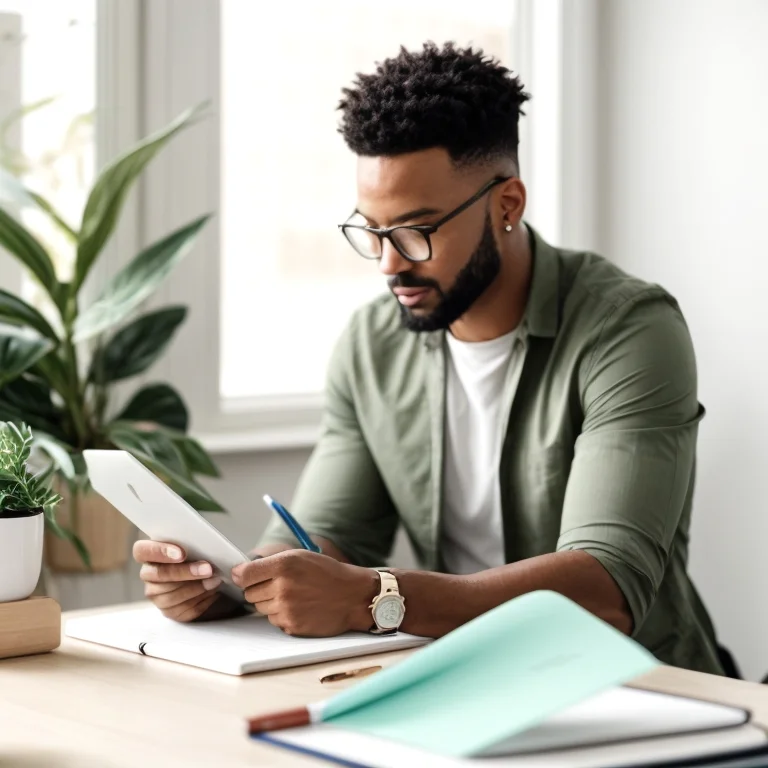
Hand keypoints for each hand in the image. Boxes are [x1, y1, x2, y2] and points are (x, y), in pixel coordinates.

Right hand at [133, 540, 224, 621]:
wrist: (209, 577)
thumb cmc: (198, 556)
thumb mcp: (194, 546)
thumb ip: (193, 545)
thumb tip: (207, 546)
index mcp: (150, 553)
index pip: (142, 551)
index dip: (159, 551)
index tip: (182, 553)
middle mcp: (149, 575)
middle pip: (158, 575)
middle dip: (185, 572)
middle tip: (207, 569)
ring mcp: (156, 595)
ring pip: (170, 596)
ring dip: (196, 587)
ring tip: (214, 580)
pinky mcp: (169, 611)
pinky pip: (182, 609)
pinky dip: (200, 600)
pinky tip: (211, 592)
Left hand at [231, 550, 378, 636]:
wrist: (353, 596)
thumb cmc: (327, 573)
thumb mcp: (300, 557)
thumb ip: (269, 563)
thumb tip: (239, 573)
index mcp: (284, 564)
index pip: (244, 574)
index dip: (242, 576)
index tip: (244, 576)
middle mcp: (283, 587)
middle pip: (250, 593)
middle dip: (260, 589)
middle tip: (281, 585)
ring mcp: (287, 608)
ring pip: (261, 608)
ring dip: (272, 603)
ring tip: (295, 596)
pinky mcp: (291, 626)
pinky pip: (274, 621)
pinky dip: (283, 615)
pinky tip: (301, 608)